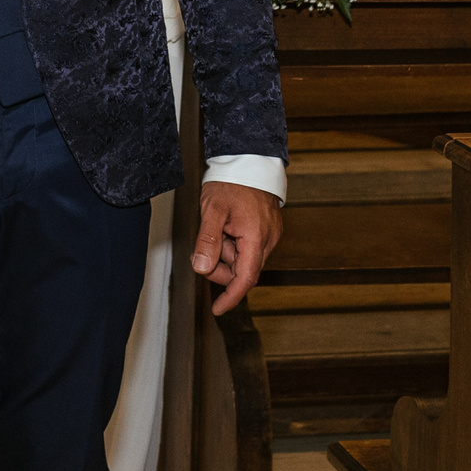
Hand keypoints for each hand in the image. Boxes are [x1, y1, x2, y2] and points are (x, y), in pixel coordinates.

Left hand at [191, 181, 281, 314]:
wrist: (248, 161)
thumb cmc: (232, 182)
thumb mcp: (212, 210)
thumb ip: (207, 241)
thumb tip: (201, 268)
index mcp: (256, 238)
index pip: (245, 278)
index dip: (231, 296)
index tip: (218, 309)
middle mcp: (267, 240)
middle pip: (242, 270)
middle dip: (220, 264)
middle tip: (205, 245)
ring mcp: (269, 235)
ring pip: (243, 258)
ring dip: (226, 250)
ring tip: (218, 226)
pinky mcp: (267, 230)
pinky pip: (248, 247)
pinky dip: (233, 243)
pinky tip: (226, 226)